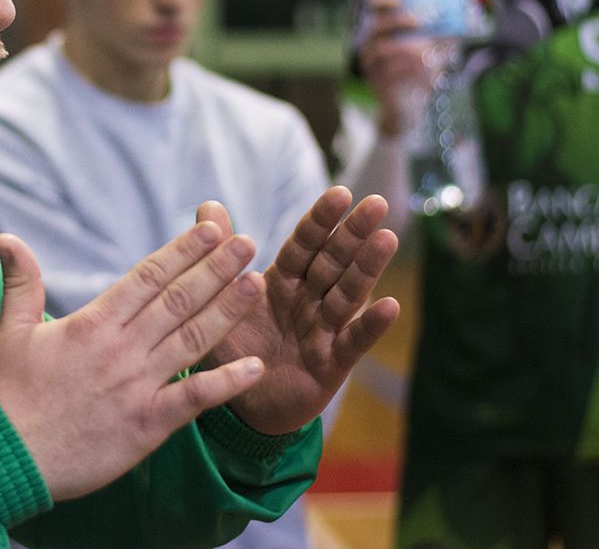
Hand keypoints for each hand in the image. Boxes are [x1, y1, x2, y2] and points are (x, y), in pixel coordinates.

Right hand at [0, 220, 269, 500]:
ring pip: (191, 340)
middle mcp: (121, 349)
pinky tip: (256, 367)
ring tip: (256, 283)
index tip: (212, 229)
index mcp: (92, 323)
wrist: (4, 457)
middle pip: (178, 300)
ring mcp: (137, 387)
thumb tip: (4, 236)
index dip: (182, 251)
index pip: (147, 277)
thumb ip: (20, 281)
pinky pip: (194, 400)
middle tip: (247, 242)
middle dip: (216, 269)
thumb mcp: (11, 330)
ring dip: (227, 311)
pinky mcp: (146, 426)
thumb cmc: (7, 394)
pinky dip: (227, 383)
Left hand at [198, 187, 399, 435]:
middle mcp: (308, 301)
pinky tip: (390, 305)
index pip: (304, 245)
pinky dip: (370, 326)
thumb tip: (208, 205)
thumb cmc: (234, 347)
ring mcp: (323, 331)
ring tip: (387, 239)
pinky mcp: (331, 365)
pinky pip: (352, 342)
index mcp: (282, 282)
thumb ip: (220, 256)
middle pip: (334, 262)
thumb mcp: (219, 300)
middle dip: (354, 233)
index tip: (341, 192)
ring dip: (368, 268)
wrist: (239, 406)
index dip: (321, 220)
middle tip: (377, 203)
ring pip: (348, 295)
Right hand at [358, 0, 435, 136]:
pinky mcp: (377, 83)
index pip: (375, 10)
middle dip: (398, 21)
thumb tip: (463, 23)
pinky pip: (388, 71)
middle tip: (420, 21)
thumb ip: (444, 38)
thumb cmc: (419, 76)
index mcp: (384, 33)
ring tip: (426, 51)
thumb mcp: (434, 54)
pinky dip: (407, 68)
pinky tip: (423, 70)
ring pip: (382, 49)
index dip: (384, 0)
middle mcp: (371, 46)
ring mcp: (371, 66)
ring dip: (406, 46)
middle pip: (376, 27)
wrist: (407, 109)